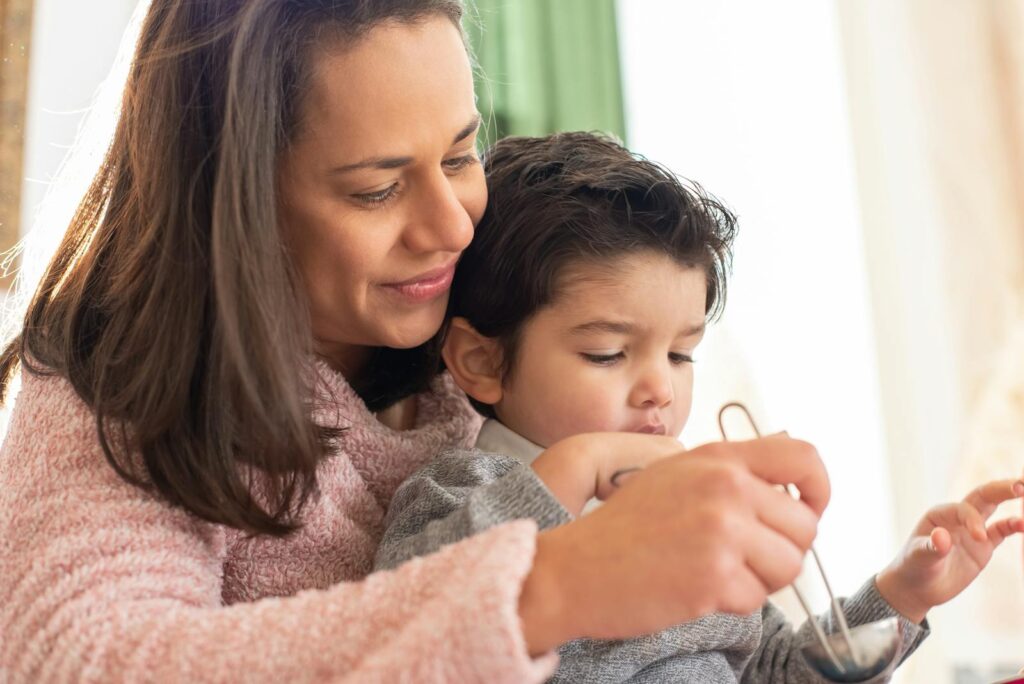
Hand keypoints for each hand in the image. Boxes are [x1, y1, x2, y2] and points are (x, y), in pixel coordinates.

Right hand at [519, 436, 828, 652]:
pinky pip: (757, 599)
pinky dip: (733, 603)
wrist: (575, 568)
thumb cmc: (619, 529)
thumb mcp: (673, 475)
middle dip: (782, 550)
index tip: (809, 509)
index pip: (802, 457)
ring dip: (761, 580)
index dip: (819, 489)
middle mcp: (724, 486)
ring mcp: (721, 530)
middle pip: (804, 526)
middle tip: (745, 558)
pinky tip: (696, 588)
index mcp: (717, 458)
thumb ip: (726, 475)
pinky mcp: (715, 575)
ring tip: (716, 573)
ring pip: (789, 566)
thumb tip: (781, 492)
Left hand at [876, 478, 1023, 623]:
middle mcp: (957, 517)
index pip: (964, 509)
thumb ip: (931, 548)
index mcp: (940, 514)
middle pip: (982, 496)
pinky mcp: (983, 545)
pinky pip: (1001, 530)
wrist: (917, 587)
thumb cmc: (913, 568)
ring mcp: (972, 530)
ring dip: (1009, 498)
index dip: (974, 520)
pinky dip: (1013, 526)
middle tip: (1021, 486)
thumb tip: (942, 537)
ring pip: (993, 507)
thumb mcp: (919, 558)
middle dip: (1001, 489)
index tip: (979, 538)